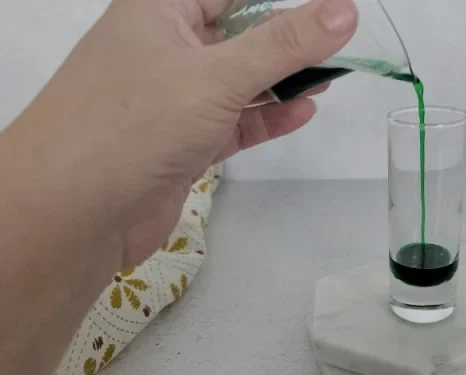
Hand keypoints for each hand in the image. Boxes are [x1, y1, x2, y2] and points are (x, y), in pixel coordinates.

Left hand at [9, 0, 357, 267]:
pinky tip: (302, 111)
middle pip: (239, 32)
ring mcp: (172, 97)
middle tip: (339, 44)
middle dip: (288, 39)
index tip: (332, 11)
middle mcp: (164, 47)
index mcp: (159, 9)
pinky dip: (267, 116)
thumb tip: (344, 11)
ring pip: (239, 79)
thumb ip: (284, 44)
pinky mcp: (182, 141)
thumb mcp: (217, 75)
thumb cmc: (132, 126)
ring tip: (330, 77)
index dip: (282, 2)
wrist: (71, 214)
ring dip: (282, 80)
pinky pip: (234, 120)